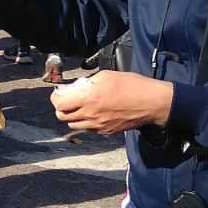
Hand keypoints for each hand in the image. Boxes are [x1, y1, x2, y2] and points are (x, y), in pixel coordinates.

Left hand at [51, 71, 173, 135]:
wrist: (151, 103)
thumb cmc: (132, 86)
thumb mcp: (107, 75)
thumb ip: (89, 82)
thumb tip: (79, 86)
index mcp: (88, 99)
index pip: (60, 104)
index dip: (56, 98)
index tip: (59, 93)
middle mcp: (90, 115)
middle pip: (63, 117)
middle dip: (61, 108)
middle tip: (67, 100)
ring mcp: (98, 126)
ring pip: (74, 125)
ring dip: (73, 117)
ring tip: (79, 107)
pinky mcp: (107, 132)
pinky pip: (89, 130)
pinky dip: (86, 123)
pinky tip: (93, 113)